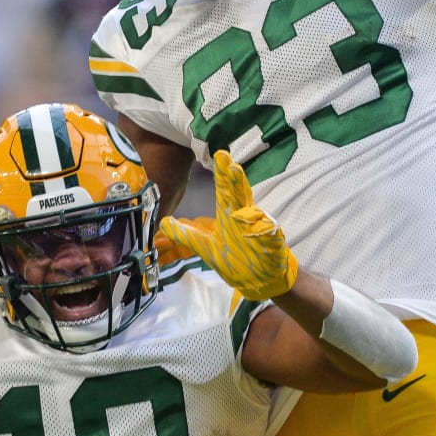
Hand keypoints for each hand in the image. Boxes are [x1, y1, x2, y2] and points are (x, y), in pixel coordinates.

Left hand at [159, 150, 297, 299]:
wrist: (260, 279)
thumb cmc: (236, 259)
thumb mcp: (207, 248)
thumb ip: (187, 235)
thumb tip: (163, 223)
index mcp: (230, 216)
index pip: (225, 191)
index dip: (223, 174)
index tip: (221, 155)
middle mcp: (246, 219)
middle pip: (240, 197)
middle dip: (237, 182)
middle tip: (232, 166)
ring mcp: (260, 231)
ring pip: (256, 216)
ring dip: (251, 212)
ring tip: (244, 210)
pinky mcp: (273, 246)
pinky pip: (271, 238)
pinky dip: (268, 233)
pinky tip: (265, 230)